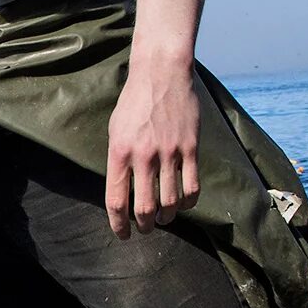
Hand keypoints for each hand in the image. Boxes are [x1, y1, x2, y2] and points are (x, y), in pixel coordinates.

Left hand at [105, 63, 200, 236]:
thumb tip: (123, 190)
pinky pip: (192, 185)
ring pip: (170, 201)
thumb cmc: (134, 102)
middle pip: (144, 207)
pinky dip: (188, 202)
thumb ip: (118, 160)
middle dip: (143, 225)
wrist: (161, 73)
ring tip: (164, 219)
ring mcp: (169, 152)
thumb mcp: (115, 130)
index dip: (118, 224)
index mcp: (119, 152)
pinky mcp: (191, 147)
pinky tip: (184, 205)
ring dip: (167, 217)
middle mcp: (144, 156)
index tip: (122, 234)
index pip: (116, 200)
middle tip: (144, 229)